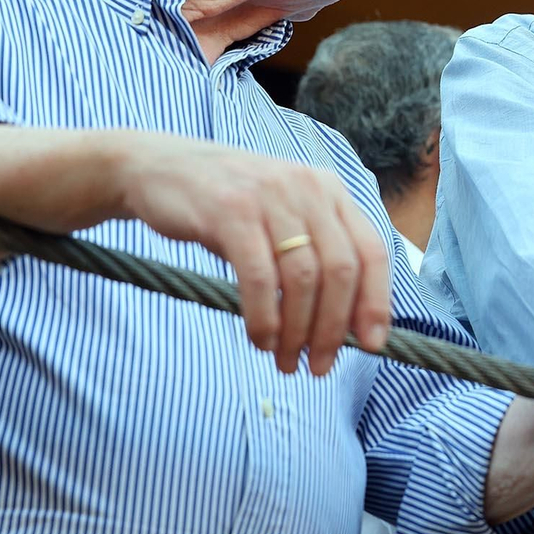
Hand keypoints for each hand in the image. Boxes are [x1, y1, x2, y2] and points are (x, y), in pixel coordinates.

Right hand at [111, 133, 390, 376]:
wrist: (157, 167)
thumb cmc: (226, 204)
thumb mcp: (282, 215)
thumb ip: (314, 254)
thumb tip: (342, 324)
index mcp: (330, 191)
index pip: (371, 251)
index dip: (376, 302)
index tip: (370, 344)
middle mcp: (308, 188)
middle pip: (341, 270)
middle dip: (333, 329)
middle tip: (319, 366)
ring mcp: (270, 196)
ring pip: (303, 278)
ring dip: (298, 331)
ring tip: (285, 360)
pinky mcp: (231, 210)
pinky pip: (259, 276)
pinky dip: (264, 317)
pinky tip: (260, 339)